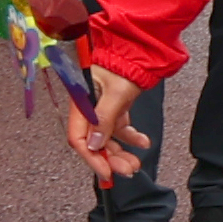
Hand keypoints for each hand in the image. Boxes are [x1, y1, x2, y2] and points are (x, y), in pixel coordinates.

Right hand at [66, 65, 148, 186]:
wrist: (139, 49)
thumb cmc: (124, 63)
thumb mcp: (116, 93)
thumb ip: (105, 119)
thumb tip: (94, 145)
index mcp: (81, 103)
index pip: (78, 138)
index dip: (91, 157)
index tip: (106, 172)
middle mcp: (88, 108)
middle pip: (94, 142)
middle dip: (110, 158)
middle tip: (127, 170)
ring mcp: (101, 109)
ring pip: (107, 138)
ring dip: (121, 152)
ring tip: (135, 163)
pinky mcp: (114, 107)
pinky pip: (119, 128)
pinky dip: (131, 137)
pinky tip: (143, 142)